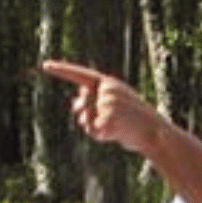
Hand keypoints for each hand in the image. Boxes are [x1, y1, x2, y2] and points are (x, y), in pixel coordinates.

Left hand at [41, 60, 164, 153]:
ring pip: (84, 121)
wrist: (156, 133)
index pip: (80, 74)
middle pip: (81, 105)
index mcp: (109, 83)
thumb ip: (95, 100)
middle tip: (109, 122)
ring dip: (95, 129)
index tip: (44, 65)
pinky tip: (116, 135)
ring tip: (117, 128)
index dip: (61, 69)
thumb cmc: (135, 120)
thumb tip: (75, 104)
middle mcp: (106, 91)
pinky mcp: (107, 120)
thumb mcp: (115, 104)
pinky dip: (101, 137)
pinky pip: (92, 132)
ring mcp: (106, 105)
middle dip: (86, 115)